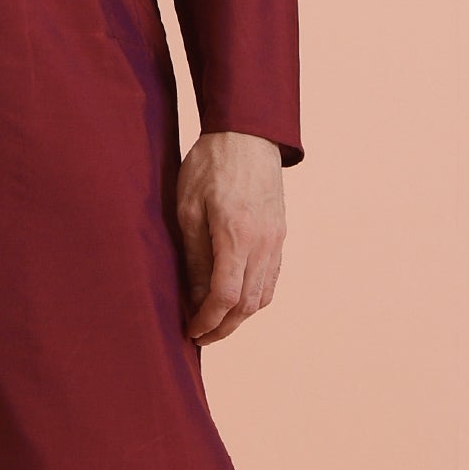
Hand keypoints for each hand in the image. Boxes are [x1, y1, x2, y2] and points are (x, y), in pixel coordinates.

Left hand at [175, 132, 285, 345]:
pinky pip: (271, 278)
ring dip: (239, 316)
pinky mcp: (280, 234)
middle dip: (223, 327)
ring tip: (215, 321)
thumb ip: (195, 256)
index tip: (191, 330)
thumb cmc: (210, 165)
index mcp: (237, 236)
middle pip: (247, 305)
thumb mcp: (189, 209)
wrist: (247, 133)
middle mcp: (263, 243)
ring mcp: (276, 240)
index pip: (225, 297)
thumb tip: (197, 297)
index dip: (207, 321)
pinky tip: (234, 298)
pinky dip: (253, 297)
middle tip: (200, 336)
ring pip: (262, 296)